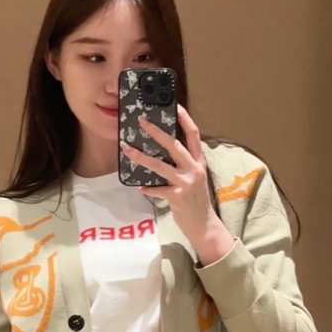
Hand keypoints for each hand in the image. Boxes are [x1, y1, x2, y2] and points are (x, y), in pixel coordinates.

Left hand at [120, 104, 219, 243]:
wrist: (204, 225)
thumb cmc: (197, 201)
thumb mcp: (195, 179)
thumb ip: (184, 166)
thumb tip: (164, 154)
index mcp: (199, 162)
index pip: (194, 135)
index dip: (185, 119)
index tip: (175, 106)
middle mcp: (194, 169)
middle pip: (174, 145)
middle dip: (156, 132)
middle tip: (142, 122)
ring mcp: (186, 183)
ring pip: (160, 166)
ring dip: (141, 158)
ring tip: (127, 150)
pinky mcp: (177, 197)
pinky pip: (157, 190)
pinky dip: (147, 189)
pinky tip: (138, 187)